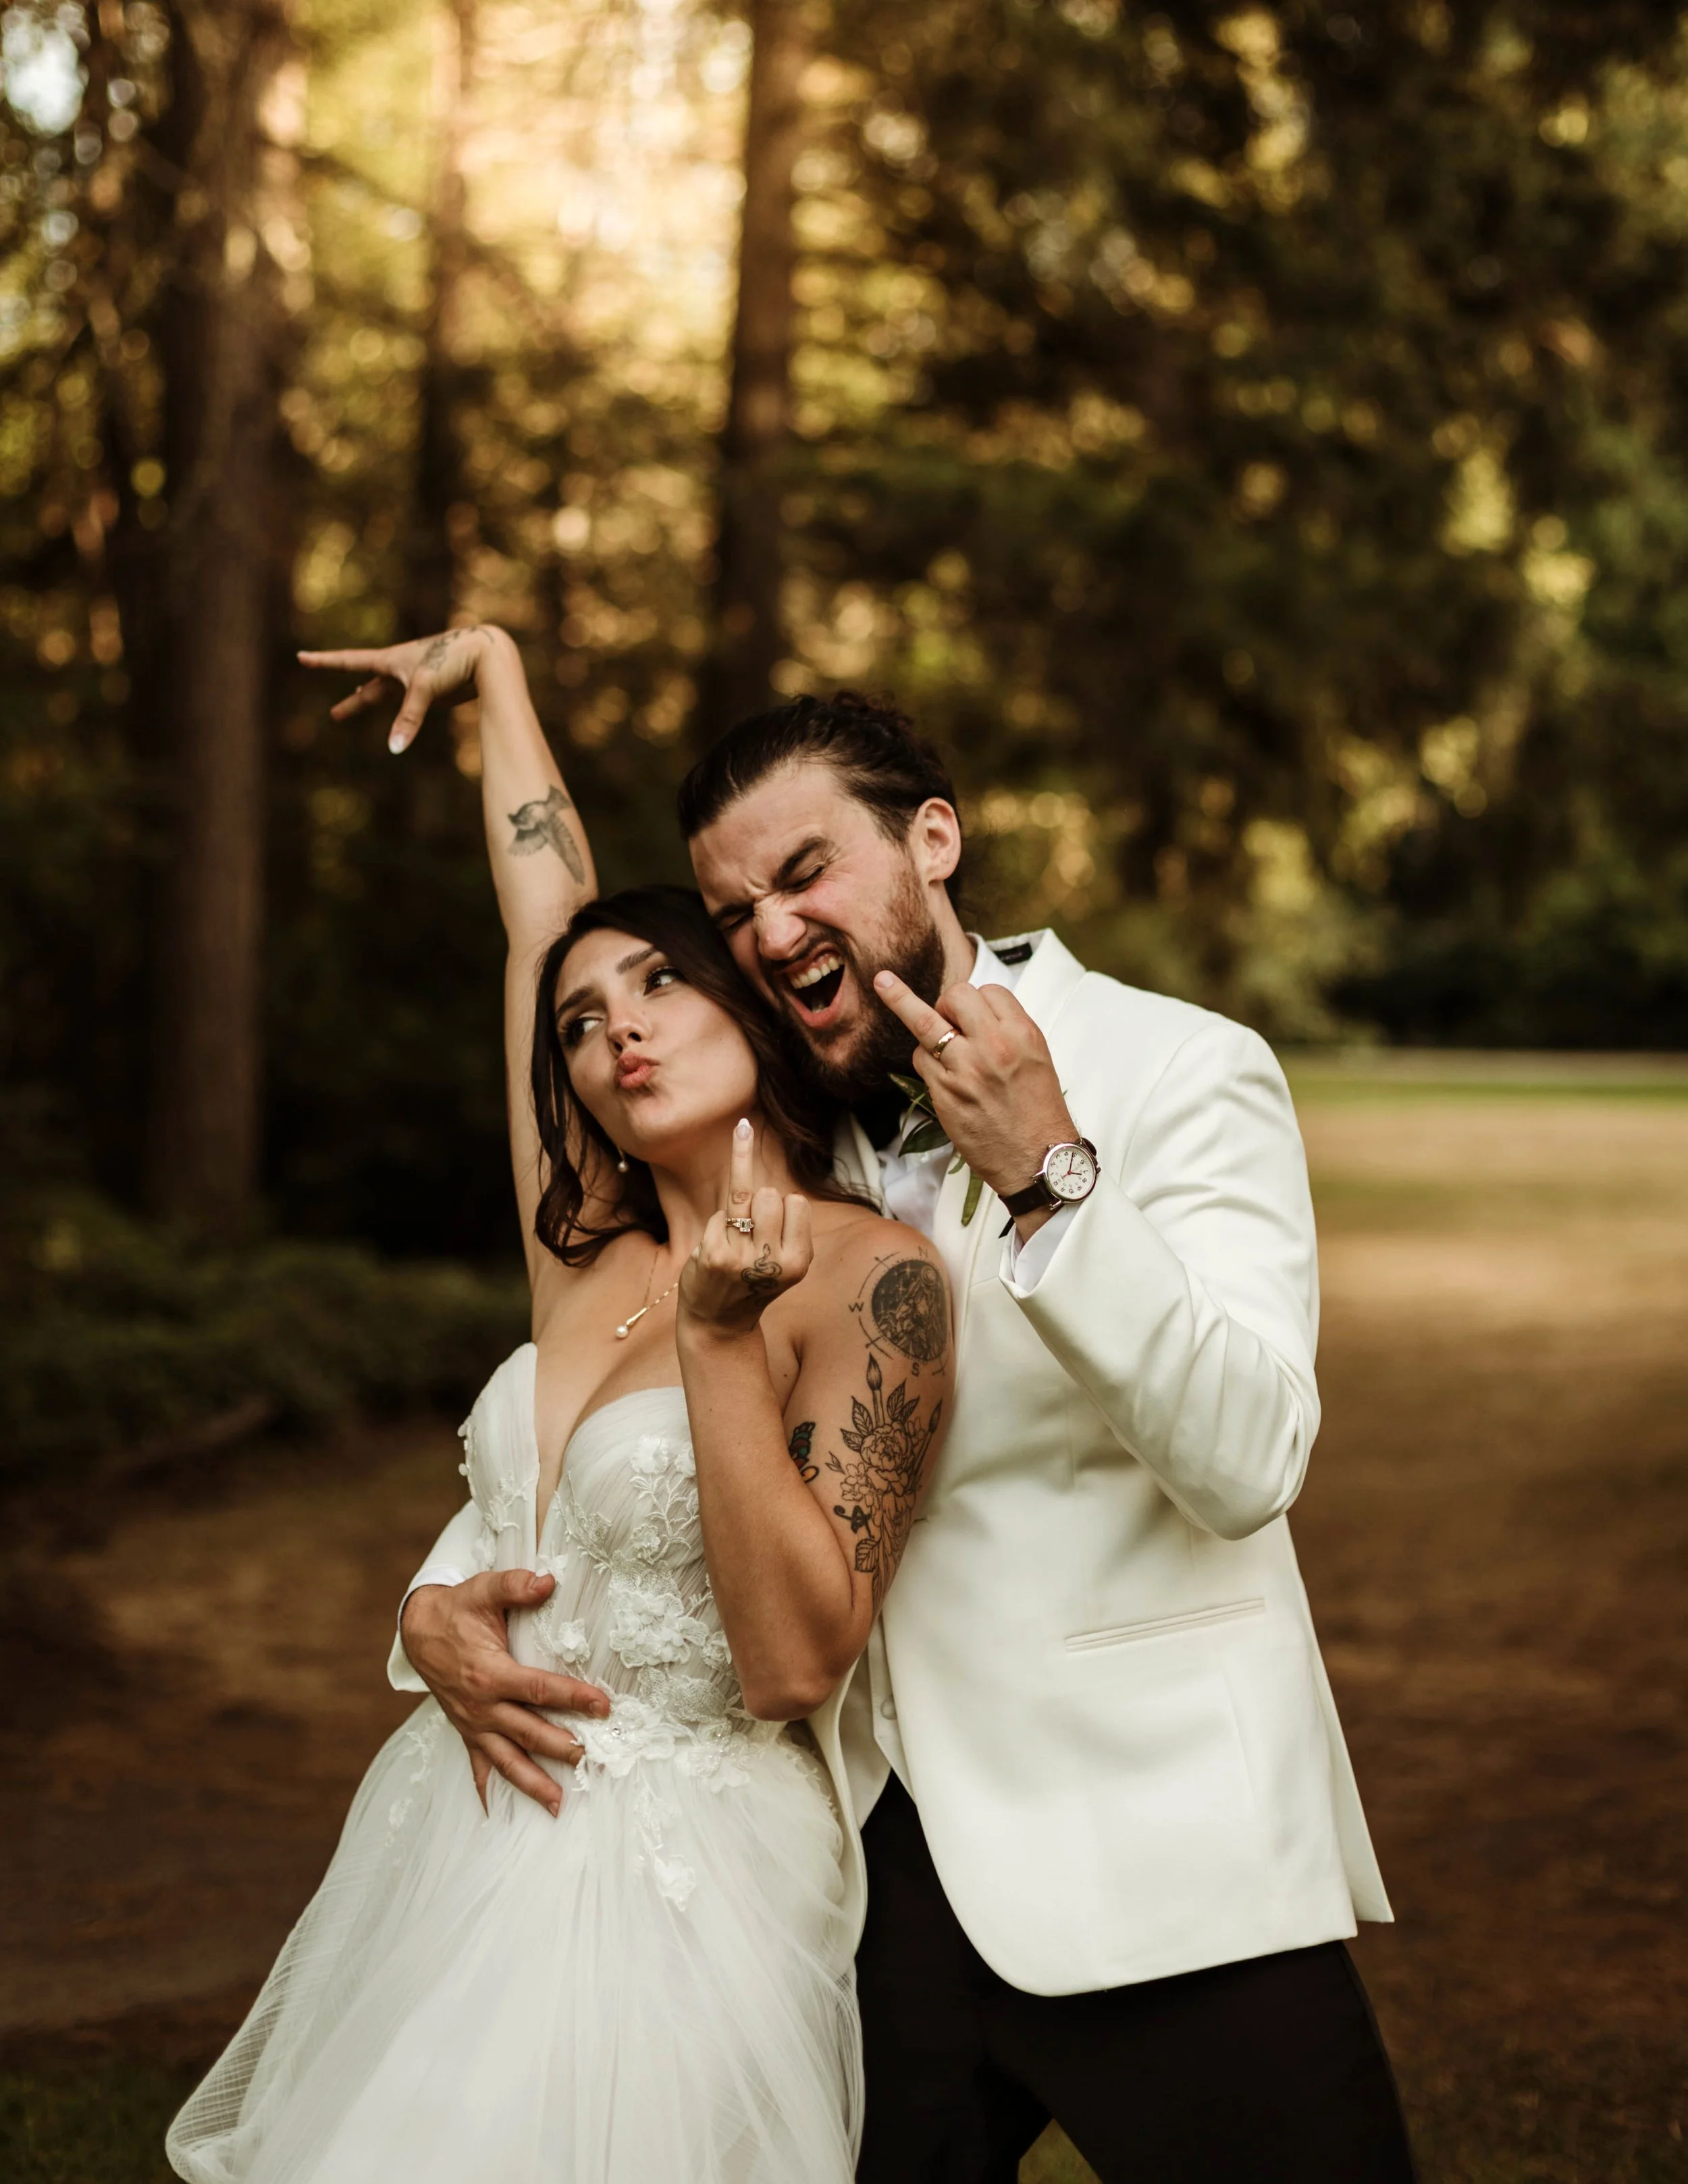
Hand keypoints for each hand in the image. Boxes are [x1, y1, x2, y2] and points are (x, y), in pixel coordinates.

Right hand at [298, 625, 493, 753]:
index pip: (348, 661)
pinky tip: (397, 715)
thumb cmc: (453, 662)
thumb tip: (394, 750)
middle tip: (333, 715)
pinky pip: (410, 704)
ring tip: (349, 706)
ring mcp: (415, 680)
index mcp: (390, 661)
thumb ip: (408, 720)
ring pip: (386, 694)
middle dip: (350, 701)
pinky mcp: (433, 691)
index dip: (323, 661)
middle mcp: (399, 669)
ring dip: (367, 701)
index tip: (301, 657)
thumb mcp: (424, 689)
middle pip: (367, 688)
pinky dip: (400, 711)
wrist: (485, 655)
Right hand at [400, 1569, 610, 1816]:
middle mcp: (481, 1705)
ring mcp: (472, 1724)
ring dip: (531, 1784)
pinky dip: (486, 1791)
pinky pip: (477, 1766)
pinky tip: (496, 1814)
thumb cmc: (457, 1609)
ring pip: (505, 1760)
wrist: (419, 1629)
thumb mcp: (483, 1589)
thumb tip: (548, 1581)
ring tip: (558, 1806)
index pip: (539, 1689)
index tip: (603, 1706)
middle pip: (527, 1732)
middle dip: (561, 1748)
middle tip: (593, 1763)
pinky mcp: (465, 1732)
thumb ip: (515, 1586)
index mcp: (489, 1673)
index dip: (573, 1697)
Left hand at [678, 1118, 812, 1339]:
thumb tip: (742, 1129)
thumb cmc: (753, 1279)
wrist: (719, 1323)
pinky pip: (719, 1214)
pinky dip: (716, 1226)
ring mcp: (744, 1259)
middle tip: (751, 1241)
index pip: (796, 1201)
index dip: (783, 1209)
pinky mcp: (715, 1256)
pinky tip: (714, 1252)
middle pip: (771, 1194)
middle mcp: (775, 1262)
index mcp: (800, 1261)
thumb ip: (783, 1215)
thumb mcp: (784, 1257)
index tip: (775, 1235)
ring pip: (746, 1198)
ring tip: (735, 1243)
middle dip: (759, 1206)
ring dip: (738, 1213)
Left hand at [872, 971, 1078, 1226]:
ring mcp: (966, 1068)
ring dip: (905, 1005)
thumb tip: (973, 1011)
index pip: (990, 991)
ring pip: (924, 1021)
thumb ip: (1007, 1032)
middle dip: (947, 1001)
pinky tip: (938, 1072)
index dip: (977, 999)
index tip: (974, 1013)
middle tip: (948, 1019)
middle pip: (956, 995)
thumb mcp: (1037, 1059)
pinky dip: (924, 1060)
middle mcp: (994, 1045)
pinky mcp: (944, 1092)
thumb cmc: (1038, 1112)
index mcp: (1023, 1034)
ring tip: (882, 982)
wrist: (1037, 1159)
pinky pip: (920, 1059)